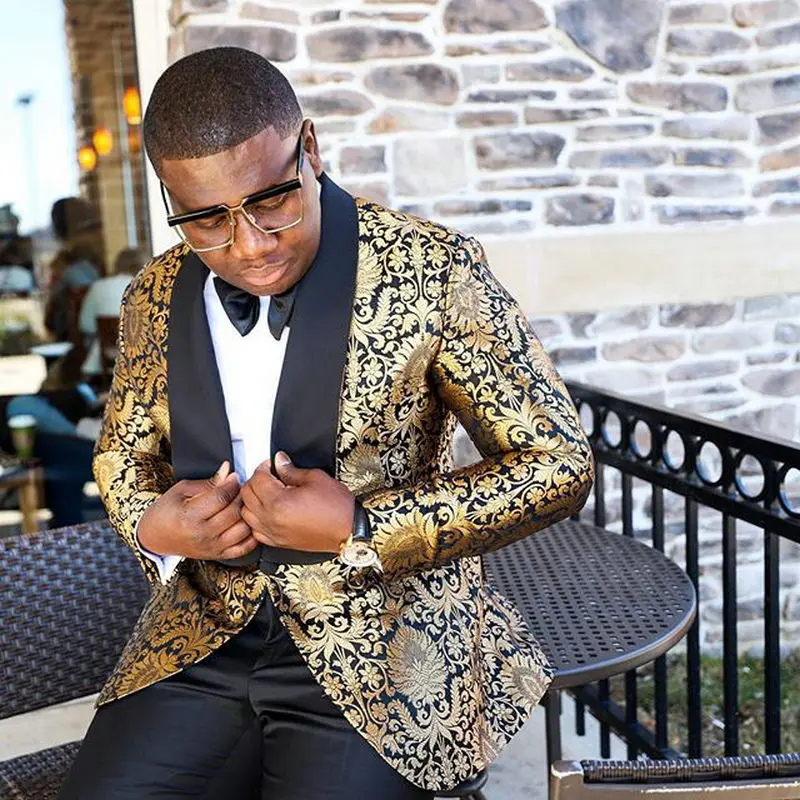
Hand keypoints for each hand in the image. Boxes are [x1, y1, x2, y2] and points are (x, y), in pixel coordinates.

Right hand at [137, 461, 256, 560]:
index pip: (222, 497)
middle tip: (240, 488)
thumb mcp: (182, 490)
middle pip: (234, 512)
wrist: (155, 537)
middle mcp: (202, 535)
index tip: (233, 477)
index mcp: (190, 517)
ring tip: (241, 504)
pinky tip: (247, 523)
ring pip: (243, 529)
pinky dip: (251, 535)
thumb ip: (209, 482)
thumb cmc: (167, 512)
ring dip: (247, 514)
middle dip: (241, 496)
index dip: (232, 483)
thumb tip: (227, 470)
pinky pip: (244, 547)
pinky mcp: (218, 555)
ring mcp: (212, 547)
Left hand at [241, 452, 353, 553]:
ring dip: (252, 500)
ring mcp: (273, 532)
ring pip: (246, 513)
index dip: (263, 466)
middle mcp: (271, 519)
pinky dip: (256, 519)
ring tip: (266, 492)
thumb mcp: (315, 479)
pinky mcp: (277, 542)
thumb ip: (291, 470)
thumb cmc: (337, 508)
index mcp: (279, 502)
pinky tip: (267, 511)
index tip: (271, 464)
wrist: (348, 531)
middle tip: (269, 475)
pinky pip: (254, 530)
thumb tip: (279, 461)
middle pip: (247, 495)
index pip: (257, 479)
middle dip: (255, 480)